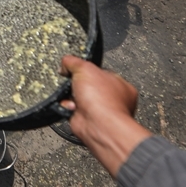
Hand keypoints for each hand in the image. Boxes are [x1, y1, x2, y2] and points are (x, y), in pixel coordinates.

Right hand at [59, 55, 151, 177]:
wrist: (98, 125)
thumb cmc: (102, 99)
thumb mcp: (85, 68)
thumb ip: (74, 61)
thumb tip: (65, 63)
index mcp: (120, 85)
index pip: (101, 72)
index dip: (87, 69)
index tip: (77, 68)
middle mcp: (112, 99)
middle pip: (87, 85)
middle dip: (77, 84)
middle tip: (75, 83)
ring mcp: (100, 111)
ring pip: (77, 97)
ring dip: (71, 96)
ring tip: (74, 98)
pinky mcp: (86, 120)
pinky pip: (71, 108)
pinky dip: (67, 106)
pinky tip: (72, 107)